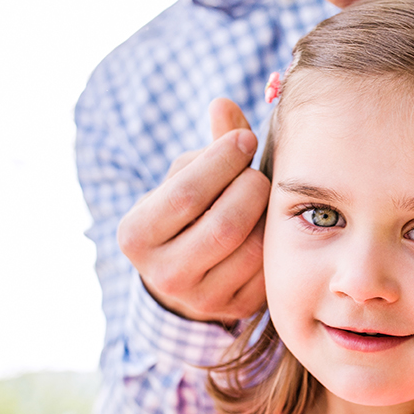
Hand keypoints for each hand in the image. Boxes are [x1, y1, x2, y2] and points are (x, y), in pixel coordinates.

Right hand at [116, 98, 269, 325]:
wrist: (183, 271)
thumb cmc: (187, 209)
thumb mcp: (186, 177)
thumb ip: (209, 145)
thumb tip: (223, 104)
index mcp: (137, 235)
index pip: (186, 194)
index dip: (222, 161)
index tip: (244, 140)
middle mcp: (163, 275)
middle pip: (224, 225)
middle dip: (250, 188)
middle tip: (257, 171)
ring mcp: (200, 299)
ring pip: (252, 250)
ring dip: (267, 214)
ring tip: (264, 195)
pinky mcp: (234, 310)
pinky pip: (269, 270)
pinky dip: (276, 240)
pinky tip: (271, 222)